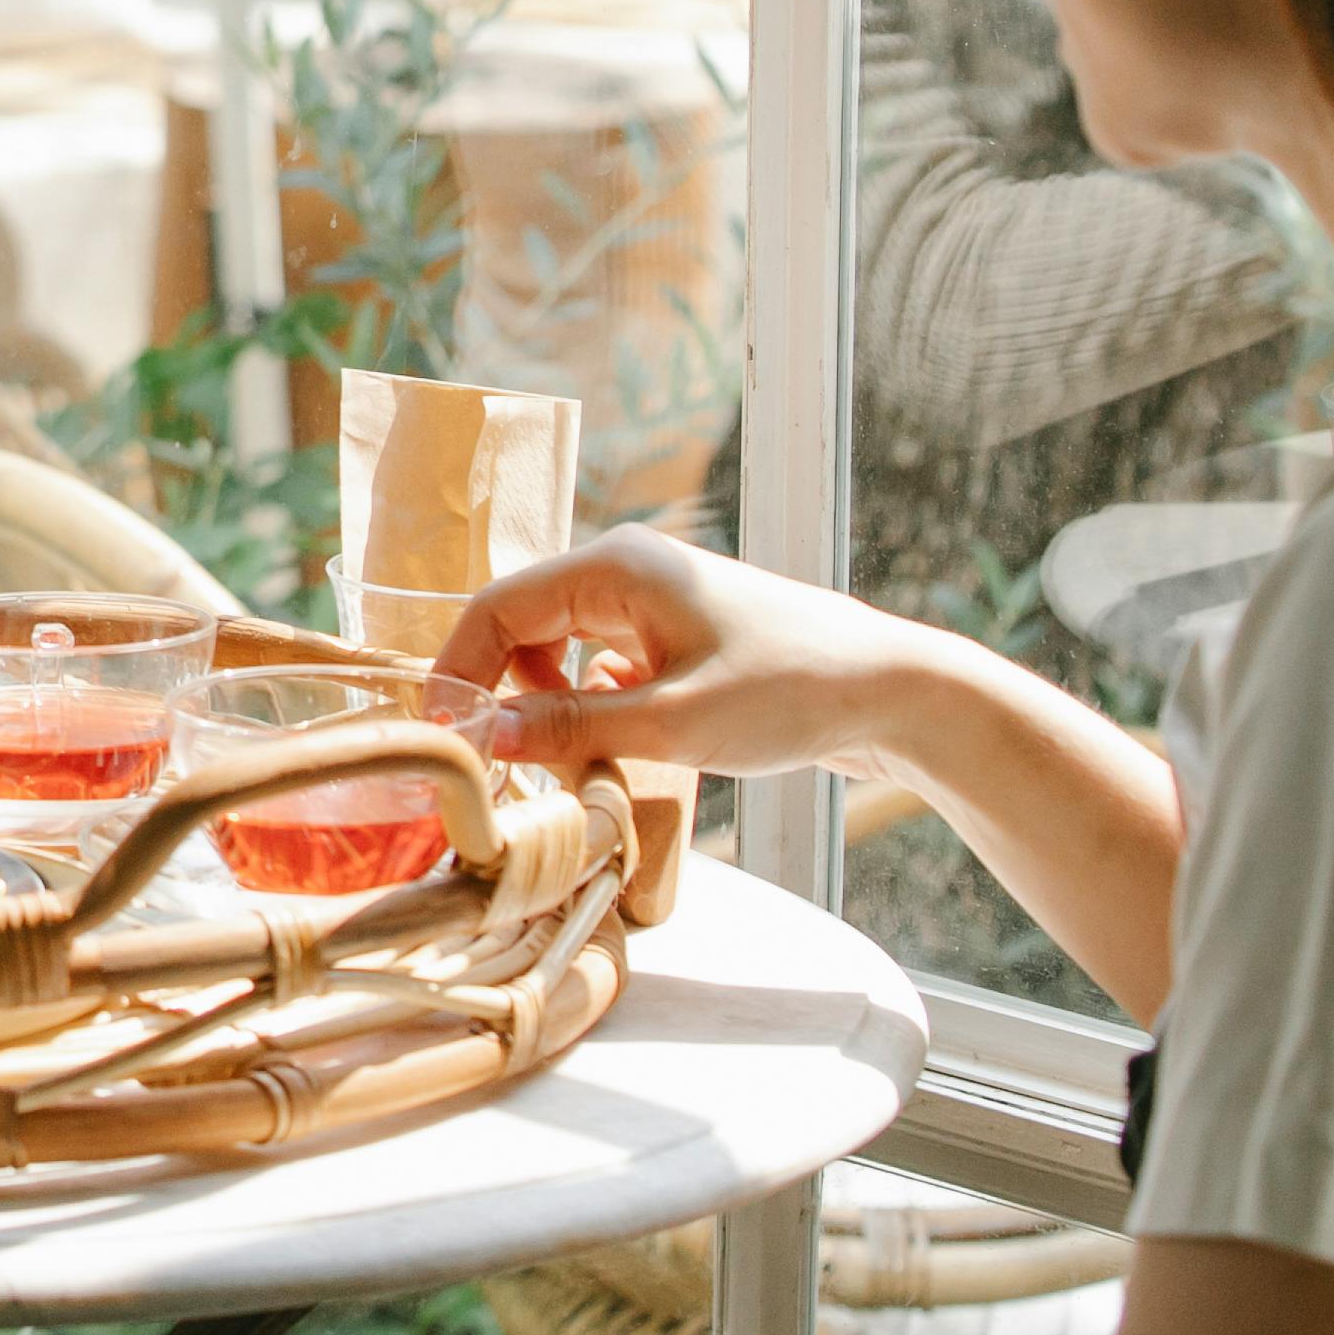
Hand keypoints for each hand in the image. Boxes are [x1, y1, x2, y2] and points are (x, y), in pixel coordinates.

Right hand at [438, 527, 927, 792]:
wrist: (891, 692)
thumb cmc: (790, 692)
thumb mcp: (672, 722)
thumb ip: (570, 727)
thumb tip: (481, 735)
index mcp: (616, 567)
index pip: (498, 607)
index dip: (458, 671)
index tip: (442, 740)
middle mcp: (626, 572)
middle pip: (521, 626)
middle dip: (502, 694)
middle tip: (500, 767)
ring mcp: (652, 604)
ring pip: (559, 652)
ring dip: (548, 708)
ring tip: (565, 765)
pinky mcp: (674, 639)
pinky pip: (599, 670)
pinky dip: (590, 711)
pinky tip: (613, 751)